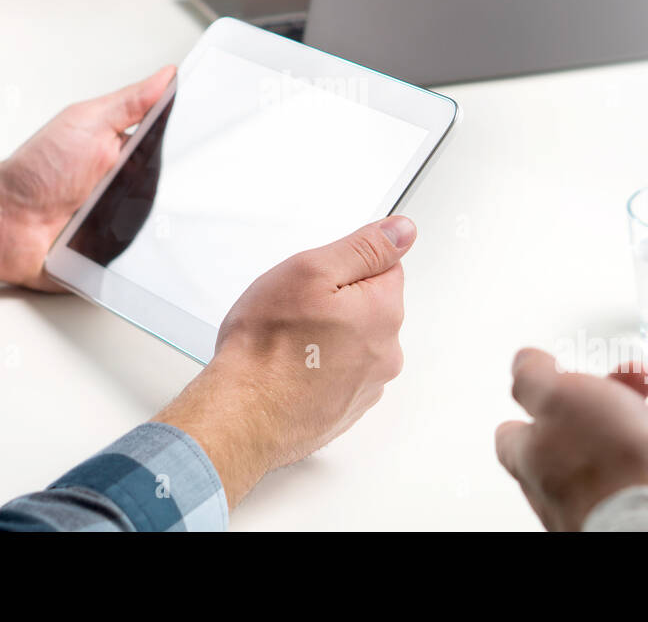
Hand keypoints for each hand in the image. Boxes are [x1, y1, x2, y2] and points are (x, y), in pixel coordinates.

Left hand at [0, 66, 175, 289]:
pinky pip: (146, 250)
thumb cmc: (36, 170)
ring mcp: (125, 215)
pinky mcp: (120, 249)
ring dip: (157, 214)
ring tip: (126, 204)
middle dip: (174, 178)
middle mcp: (128, 180)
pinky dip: (144, 245)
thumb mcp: (87, 123)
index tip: (199, 128)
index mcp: (124, 146)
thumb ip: (129, 102)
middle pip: (174, 180)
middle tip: (142, 172)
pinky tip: (129, 236)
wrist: (5, 224)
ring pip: (166, 216)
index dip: (187, 134)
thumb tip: (166, 75)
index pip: (170, 137)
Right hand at [155, 216, 415, 504]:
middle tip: (295, 309)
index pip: (386, 266)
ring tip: (288, 343)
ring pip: (353, 341)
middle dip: (337, 301)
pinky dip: (319, 369)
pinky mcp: (346, 409)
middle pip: (370, 306)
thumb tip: (402, 231)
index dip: (346, 265)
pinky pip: (339, 374)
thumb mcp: (311, 271)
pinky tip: (289, 370)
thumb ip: (364, 248)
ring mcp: (368, 386)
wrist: (244, 415)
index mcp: (384, 311)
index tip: (318, 279)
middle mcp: (387, 352)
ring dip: (328, 336)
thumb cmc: (269, 346)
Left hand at [495, 349, 647, 530]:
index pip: (516, 432)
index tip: (566, 380)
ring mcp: (602, 512)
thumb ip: (534, 377)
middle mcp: (560, 494)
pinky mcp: (643, 525)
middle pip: (583, 439)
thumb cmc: (609, 463)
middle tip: (642, 382)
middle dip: (618, 404)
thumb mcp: (560, 395)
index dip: (540, 401)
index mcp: (533, 460)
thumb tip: (523, 362)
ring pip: (629, 463)